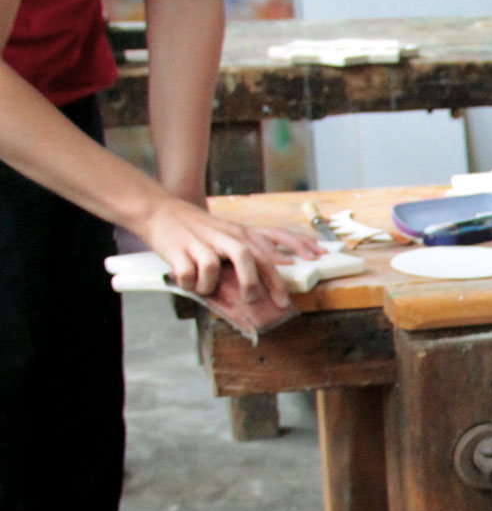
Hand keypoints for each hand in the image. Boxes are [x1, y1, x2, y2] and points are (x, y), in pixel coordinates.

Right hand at [136, 196, 319, 307]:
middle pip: (248, 256)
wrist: (158, 210)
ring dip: (213, 284)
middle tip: (256, 300)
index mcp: (240, 232)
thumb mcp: (227, 233)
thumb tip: (267, 281)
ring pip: (214, 266)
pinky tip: (189, 282)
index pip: (273, 238)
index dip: (296, 245)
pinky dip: (190, 284)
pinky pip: (189, 274)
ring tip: (209, 289)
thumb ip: (247, 252)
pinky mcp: (178, 250)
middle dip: (256, 282)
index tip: (314, 258)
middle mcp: (224, 235)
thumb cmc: (197, 228)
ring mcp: (200, 242)